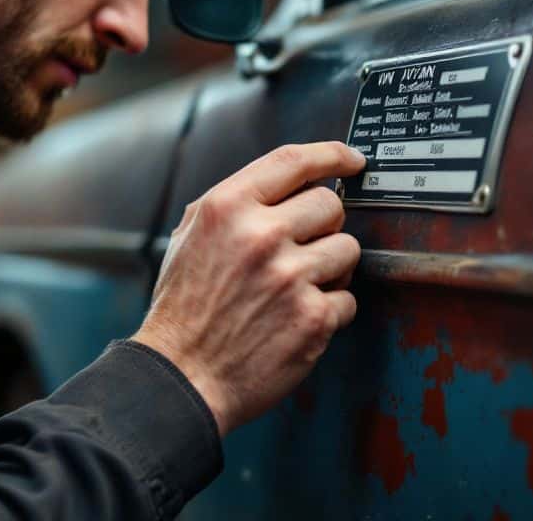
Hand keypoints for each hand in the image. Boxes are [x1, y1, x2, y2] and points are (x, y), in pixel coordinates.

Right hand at [132, 142, 366, 434]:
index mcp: (228, 208)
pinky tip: (295, 319)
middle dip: (323, 226)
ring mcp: (290, 277)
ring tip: (295, 288)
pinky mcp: (312, 318)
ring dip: (330, 268)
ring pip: (348, 249)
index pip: (294, 161)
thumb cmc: (184, 309)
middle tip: (301, 249)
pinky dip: (328, 311)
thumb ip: (237, 204)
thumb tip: (288, 181)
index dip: (331, 155)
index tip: (350, 160)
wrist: (181, 376)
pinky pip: (347, 299)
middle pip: (331, 204)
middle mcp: (261, 236)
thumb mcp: (191, 236)